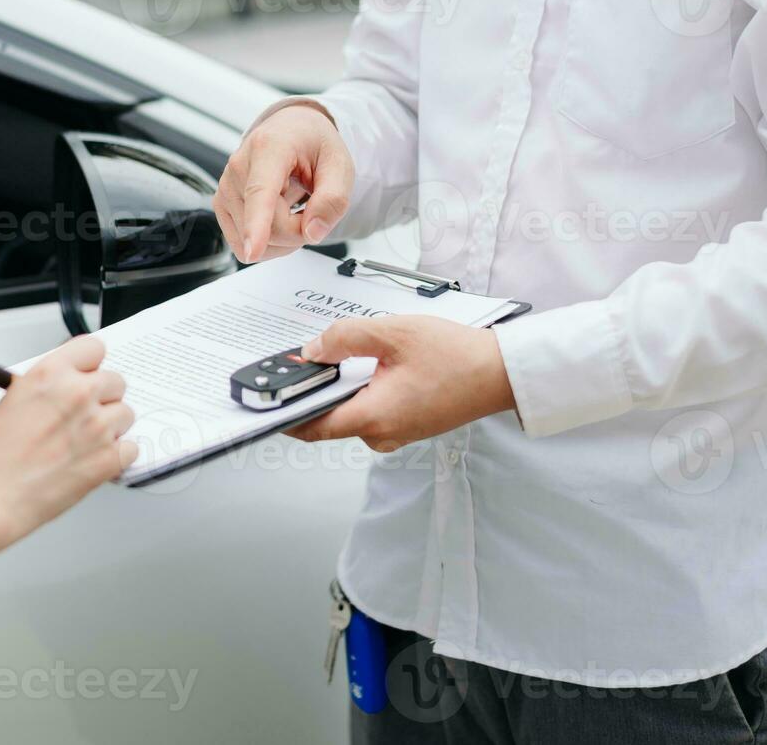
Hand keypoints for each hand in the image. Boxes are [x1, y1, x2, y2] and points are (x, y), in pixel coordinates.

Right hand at [0, 336, 135, 544]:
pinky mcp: (108, 458)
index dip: (91, 365)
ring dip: (112, 427)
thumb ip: (48, 388)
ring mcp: (96, 427)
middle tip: (86, 415)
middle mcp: (77, 395)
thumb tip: (67, 386)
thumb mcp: (12, 402)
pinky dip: (118, 456)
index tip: (88, 375)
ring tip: (86, 443)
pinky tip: (95, 461)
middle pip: (115, 381)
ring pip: (126, 414)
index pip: (94, 348)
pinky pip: (131, 448)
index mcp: (51, 374)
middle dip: (103, 398)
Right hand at [215, 102, 353, 262]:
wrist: (292, 131)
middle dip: (298, 231)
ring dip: (282, 237)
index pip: (260, 192)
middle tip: (312, 207)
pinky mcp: (221, 205)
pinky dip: (266, 240)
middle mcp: (239, 166)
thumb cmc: (312, 144)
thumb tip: (313, 232)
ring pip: (254, 241)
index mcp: (269, 148)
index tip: (253, 249)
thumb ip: (333, 199)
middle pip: (268, 228)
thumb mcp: (340, 165)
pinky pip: (242, 245)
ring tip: (292, 206)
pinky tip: (276, 215)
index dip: (257, 224)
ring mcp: (226, 187)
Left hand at [286, 317, 516, 451]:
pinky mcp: (407, 423)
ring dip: (339, 387)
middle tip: (299, 362)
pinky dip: (361, 389)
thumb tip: (313, 350)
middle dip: (312, 390)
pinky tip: (366, 364)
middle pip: (329, 418)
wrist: (502, 372)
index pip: (312, 426)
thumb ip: (346, 338)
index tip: (265, 400)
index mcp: (374, 417)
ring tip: (333, 355)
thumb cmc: (459, 356)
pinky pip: (372, 409)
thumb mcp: (393, 333)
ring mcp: (396, 432)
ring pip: (351, 412)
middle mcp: (383, 433)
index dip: (284, 413)